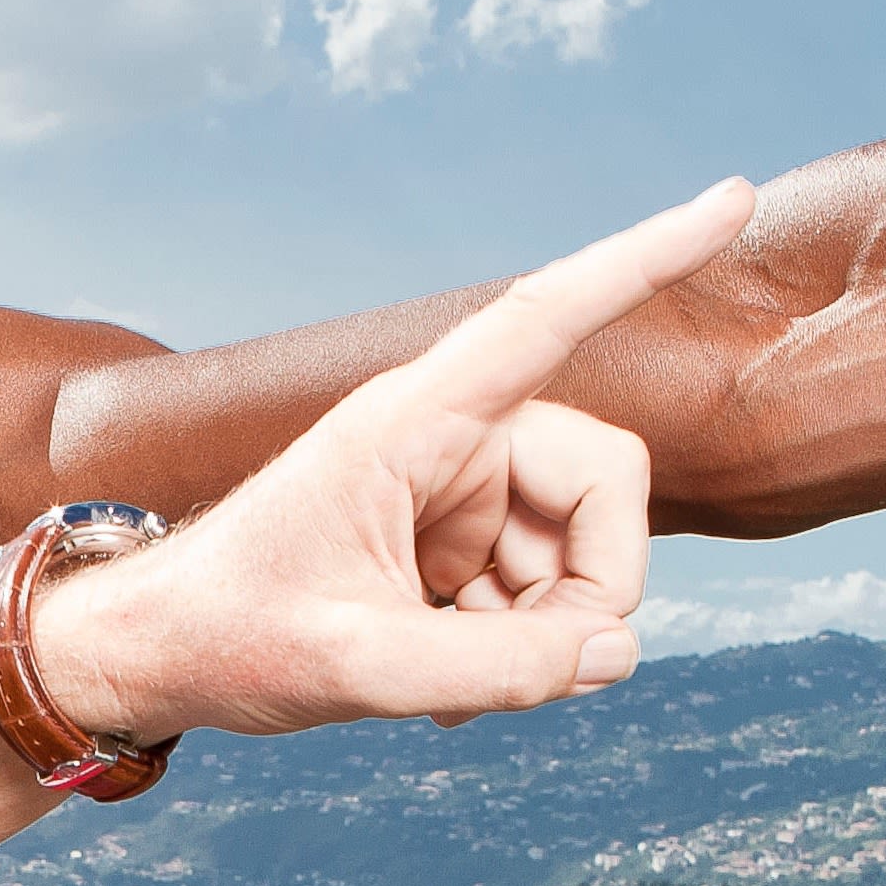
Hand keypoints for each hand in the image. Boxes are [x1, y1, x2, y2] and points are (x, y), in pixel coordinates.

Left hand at [36, 178, 759, 743]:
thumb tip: (615, 655)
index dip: (644, 258)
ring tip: (451, 687)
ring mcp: (453, 489)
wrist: (151, 659)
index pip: (545, 318)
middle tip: (551, 669)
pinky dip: (514, 642)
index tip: (734, 198)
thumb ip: (491, 668)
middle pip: (604, 480)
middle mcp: (444, 438)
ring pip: (579, 546)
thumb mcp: (355, 666)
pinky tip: (446, 688)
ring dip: (543, 628)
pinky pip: (538, 584)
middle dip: (596, 581)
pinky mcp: (451, 540)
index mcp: (409, 423)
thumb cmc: (224, 638)